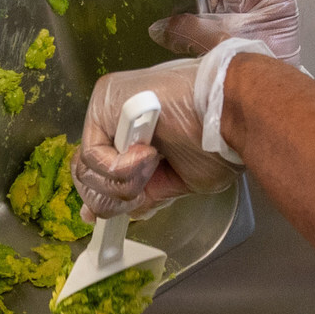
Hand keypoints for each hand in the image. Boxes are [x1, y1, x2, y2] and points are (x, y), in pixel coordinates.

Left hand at [73, 60, 236, 222]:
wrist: (229, 113)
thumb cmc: (217, 142)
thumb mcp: (176, 182)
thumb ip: (140, 193)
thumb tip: (102, 213)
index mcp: (133, 136)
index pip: (98, 172)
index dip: (104, 196)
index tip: (113, 214)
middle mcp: (117, 121)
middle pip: (86, 175)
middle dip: (115, 196)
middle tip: (143, 191)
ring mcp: (109, 109)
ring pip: (87, 170)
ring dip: (124, 181)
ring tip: (154, 164)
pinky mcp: (104, 100)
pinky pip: (92, 156)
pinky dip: (121, 167)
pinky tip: (149, 153)